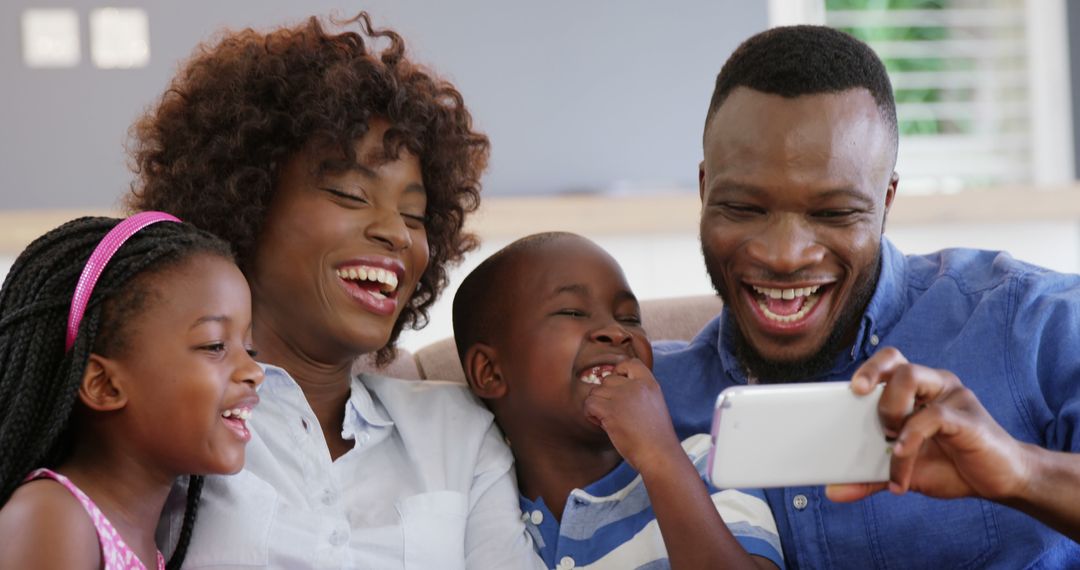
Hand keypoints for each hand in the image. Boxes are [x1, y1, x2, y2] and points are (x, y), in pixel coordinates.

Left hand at [582, 359, 681, 472]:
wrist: (659, 454)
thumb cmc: (656, 438)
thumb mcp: (654, 406)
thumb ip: (638, 394)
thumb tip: (611, 391)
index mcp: (651, 384)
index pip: (631, 363)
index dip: (620, 371)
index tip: (619, 388)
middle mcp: (636, 386)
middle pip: (608, 380)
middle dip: (606, 396)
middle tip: (615, 414)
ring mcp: (623, 396)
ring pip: (595, 392)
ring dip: (597, 406)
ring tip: (609, 421)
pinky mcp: (611, 410)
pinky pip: (589, 403)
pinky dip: (591, 414)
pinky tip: (602, 424)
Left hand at [827, 347, 1032, 502]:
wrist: (1002, 482)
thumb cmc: (952, 466)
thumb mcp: (903, 471)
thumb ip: (870, 477)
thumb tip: (833, 492)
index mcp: (918, 391)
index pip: (888, 363)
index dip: (865, 369)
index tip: (847, 390)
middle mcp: (934, 385)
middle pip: (896, 360)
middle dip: (871, 374)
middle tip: (857, 396)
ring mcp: (953, 397)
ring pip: (911, 378)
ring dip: (889, 409)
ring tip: (888, 440)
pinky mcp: (967, 419)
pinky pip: (931, 418)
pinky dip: (908, 441)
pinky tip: (901, 462)